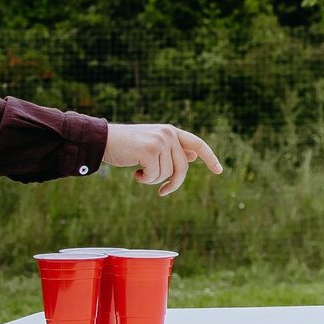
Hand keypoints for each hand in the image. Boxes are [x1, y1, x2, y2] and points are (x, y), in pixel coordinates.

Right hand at [102, 122, 223, 196]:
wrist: (104, 140)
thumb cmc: (127, 146)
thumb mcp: (153, 146)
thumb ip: (172, 150)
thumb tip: (193, 157)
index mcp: (171, 131)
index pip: (197, 144)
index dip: (210, 157)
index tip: (219, 171)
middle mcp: (168, 134)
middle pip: (183, 167)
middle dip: (174, 183)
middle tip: (163, 192)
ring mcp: (160, 141)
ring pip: (167, 173)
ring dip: (153, 180)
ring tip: (140, 172)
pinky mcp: (149, 150)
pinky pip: (154, 176)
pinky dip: (145, 180)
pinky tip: (134, 173)